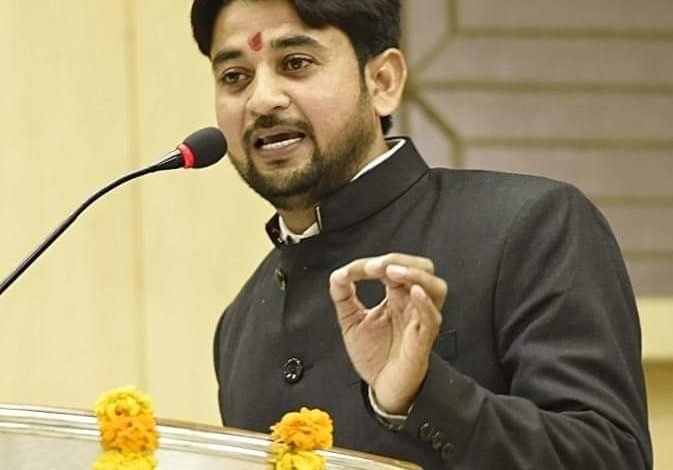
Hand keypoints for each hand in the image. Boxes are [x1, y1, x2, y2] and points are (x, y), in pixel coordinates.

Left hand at [329, 253, 446, 413]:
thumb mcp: (351, 321)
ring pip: (435, 287)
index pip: (391, 267)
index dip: (370, 264)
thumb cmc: (375, 355)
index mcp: (396, 296)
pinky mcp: (423, 339)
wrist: (382, 388)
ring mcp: (420, 319)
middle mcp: (412, 304)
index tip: (348, 273)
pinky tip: (414, 292)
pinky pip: (431, 316)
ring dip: (414, 274)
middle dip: (398, 261)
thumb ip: (343, 297)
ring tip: (392, 272)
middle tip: (373, 267)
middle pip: (421, 268)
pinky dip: (425, 302)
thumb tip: (338, 275)